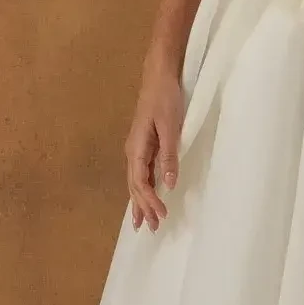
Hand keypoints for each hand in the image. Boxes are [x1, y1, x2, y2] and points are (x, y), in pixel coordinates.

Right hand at [125, 60, 184, 231]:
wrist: (159, 76)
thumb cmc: (164, 98)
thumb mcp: (170, 127)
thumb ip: (170, 155)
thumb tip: (169, 184)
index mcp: (136, 148)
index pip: (140, 183)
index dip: (150, 201)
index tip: (162, 214)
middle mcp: (133, 151)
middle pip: (135, 186)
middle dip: (142, 207)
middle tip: (153, 228)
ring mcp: (137, 148)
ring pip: (136, 181)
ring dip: (141, 201)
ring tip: (145, 221)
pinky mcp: (145, 144)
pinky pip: (142, 172)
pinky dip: (144, 187)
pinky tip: (147, 196)